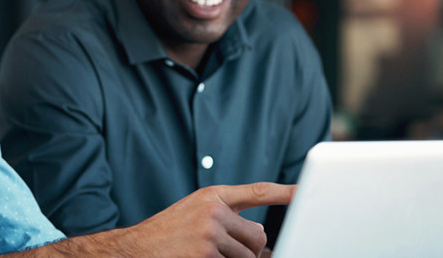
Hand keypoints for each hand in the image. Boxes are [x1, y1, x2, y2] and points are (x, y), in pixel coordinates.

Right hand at [114, 183, 294, 257]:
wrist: (135, 249)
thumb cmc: (168, 233)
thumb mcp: (195, 213)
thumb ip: (227, 216)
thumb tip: (261, 236)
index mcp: (212, 196)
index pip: (258, 191)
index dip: (286, 192)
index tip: (307, 192)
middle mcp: (213, 210)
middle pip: (258, 236)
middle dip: (250, 249)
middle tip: (225, 251)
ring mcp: (210, 233)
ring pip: (249, 256)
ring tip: (207, 254)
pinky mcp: (206, 255)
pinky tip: (199, 257)